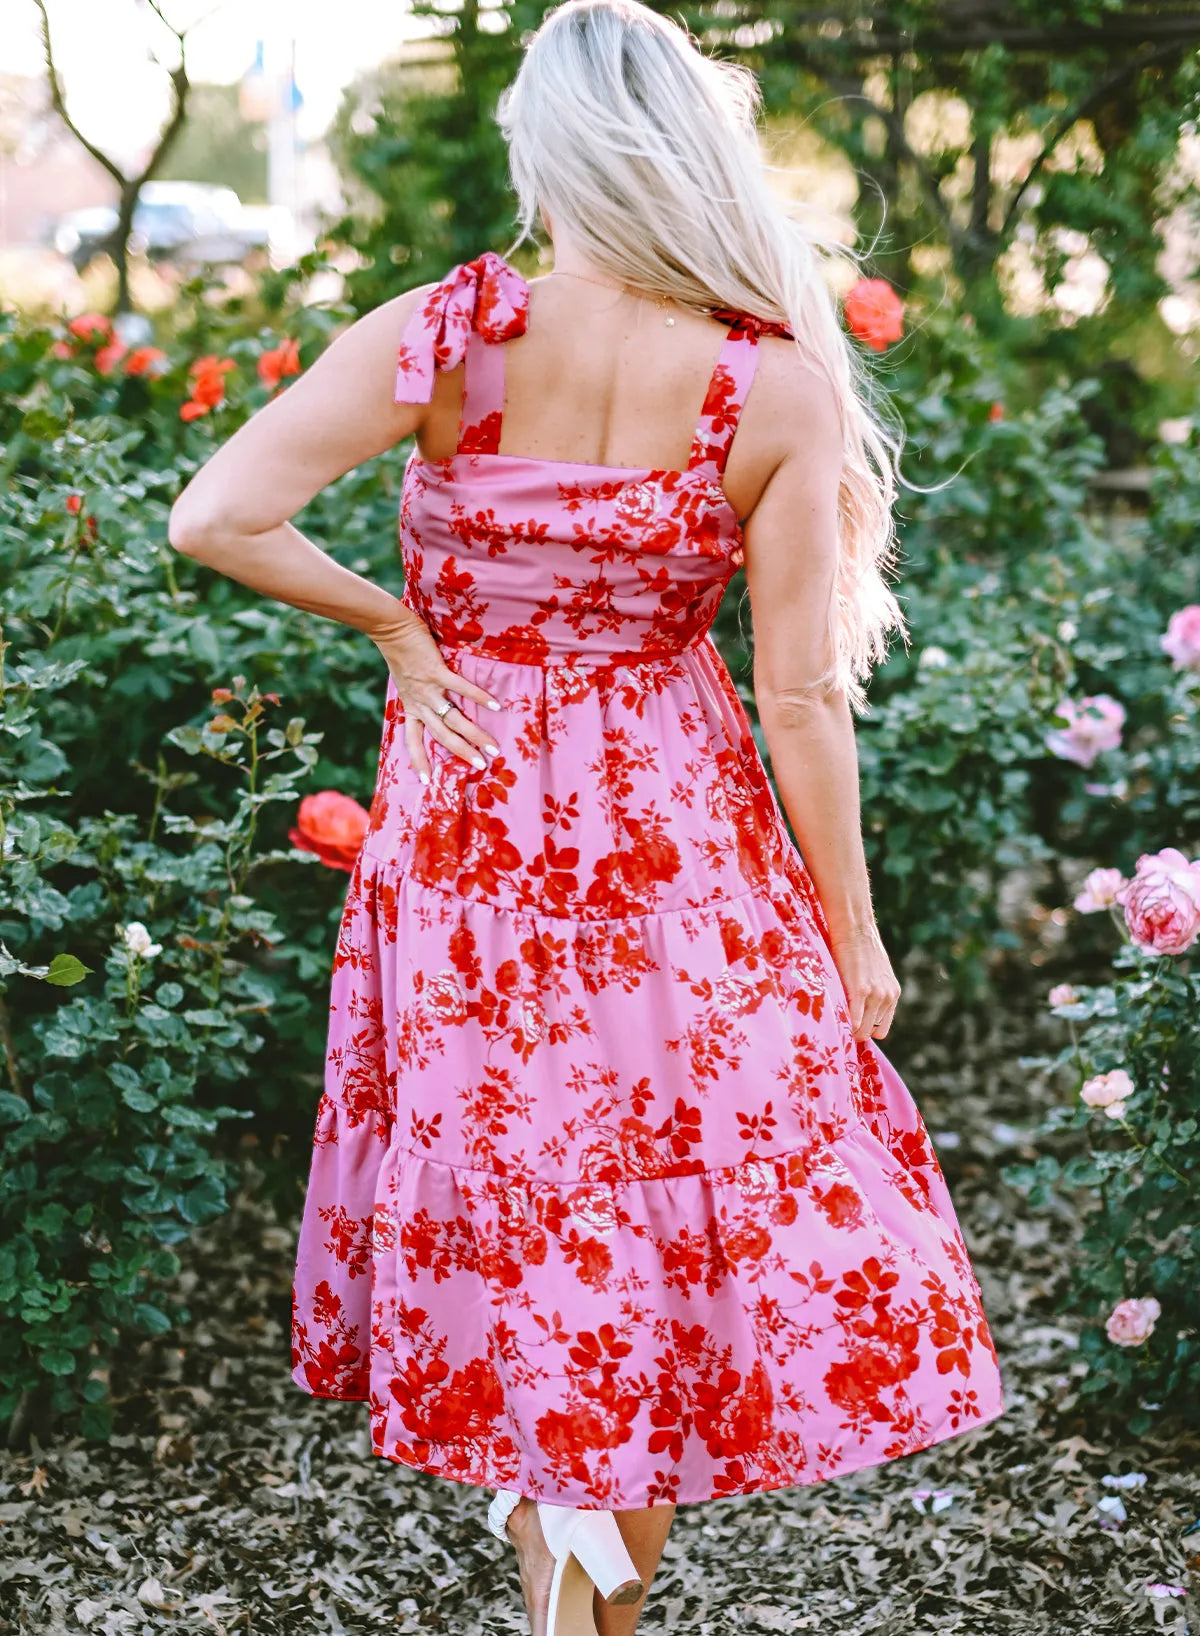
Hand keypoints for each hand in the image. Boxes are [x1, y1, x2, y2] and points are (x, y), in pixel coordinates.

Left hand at [370, 608, 503, 780]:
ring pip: (453, 719)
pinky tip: (496, 705)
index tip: (426, 782)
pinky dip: (479, 697)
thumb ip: (418, 695)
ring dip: (474, 735)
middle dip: (462, 753)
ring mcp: (429, 689)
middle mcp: (420, 703)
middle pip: (442, 736)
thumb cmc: (400, 654)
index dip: (419, 761)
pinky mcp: (437, 672)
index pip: (412, 741)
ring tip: (492, 748)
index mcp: (411, 708)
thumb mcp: (405, 683)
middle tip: (481, 766)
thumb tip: (436, 703)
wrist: (391, 631)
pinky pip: (460, 688)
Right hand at [826, 921, 900, 1042]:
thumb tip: (860, 1010)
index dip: (866, 1029)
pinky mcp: (860, 991)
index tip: (851, 1026)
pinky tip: (836, 1017)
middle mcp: (887, 997)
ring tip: (837, 1017)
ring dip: (850, 1028)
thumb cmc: (859, 949)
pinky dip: (846, 1023)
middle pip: (872, 1032)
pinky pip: (854, 1021)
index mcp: (893, 994)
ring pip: (863, 1030)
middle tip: (840, 1024)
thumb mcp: (875, 973)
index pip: (881, 1029)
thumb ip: (873, 991)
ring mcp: (875, 995)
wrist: (855, 928)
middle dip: (856, 1032)